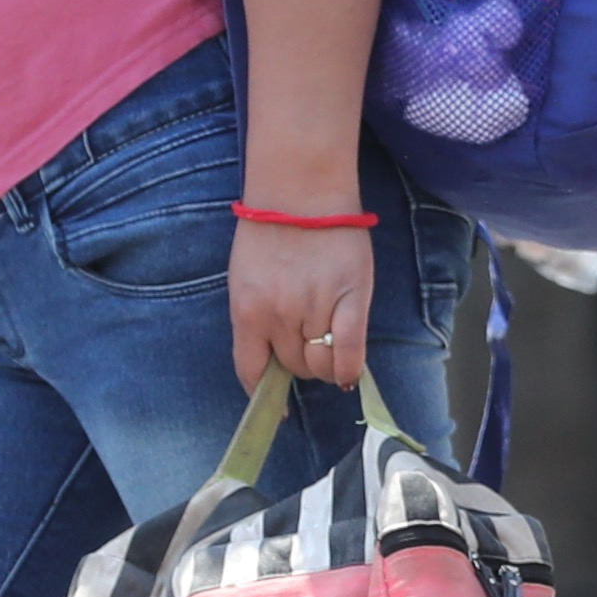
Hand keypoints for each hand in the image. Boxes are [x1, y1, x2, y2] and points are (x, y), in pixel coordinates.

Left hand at [230, 220, 385, 399]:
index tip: (276, 405)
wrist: (302, 191)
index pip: (251, 370)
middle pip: (293, 367)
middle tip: (310, 349)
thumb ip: (256, 317)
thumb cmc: (271, 230)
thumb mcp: (246, 279)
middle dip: (301, 367)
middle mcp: (278, 316)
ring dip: (325, 365)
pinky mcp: (350, 299)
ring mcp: (314, 308)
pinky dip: (350, 368)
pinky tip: (349, 372)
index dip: (264, 394)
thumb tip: (271, 356)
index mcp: (246, 312)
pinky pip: (350, 351)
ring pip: (321, 364)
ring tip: (330, 347)